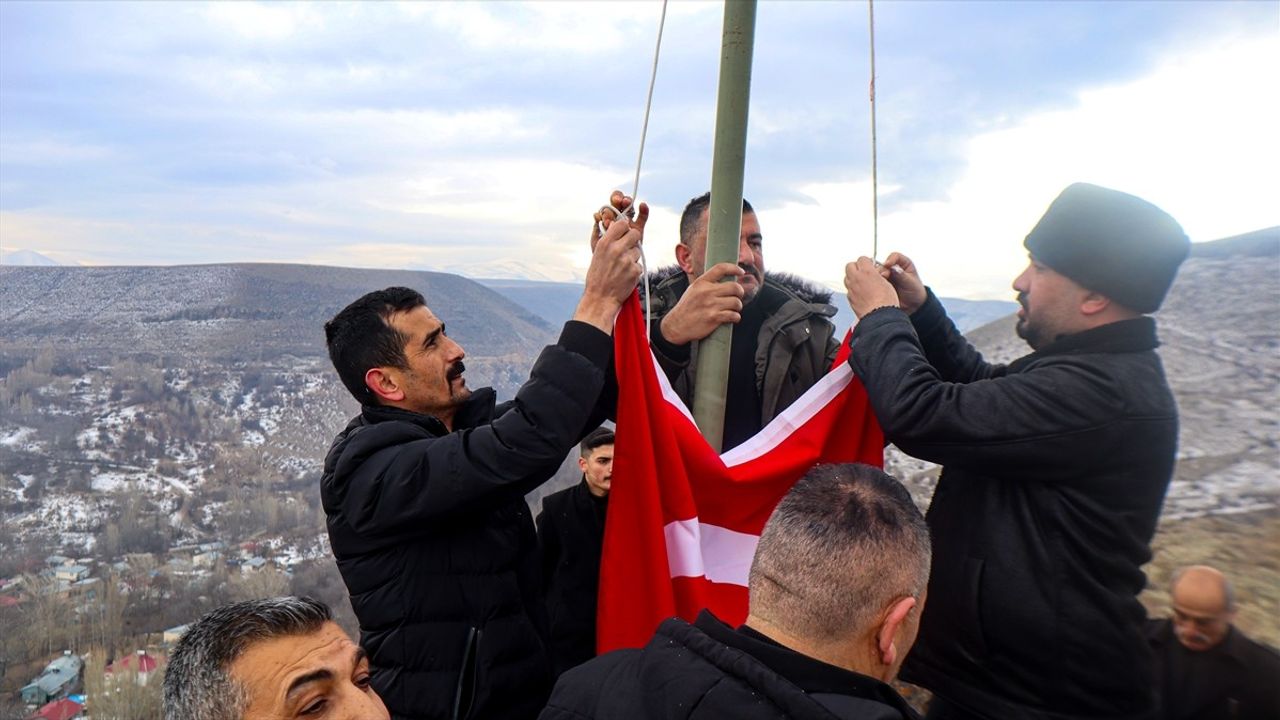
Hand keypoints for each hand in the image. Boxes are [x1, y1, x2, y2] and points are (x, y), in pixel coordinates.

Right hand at [576, 214, 644, 333]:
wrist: (601, 298)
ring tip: (622, 266)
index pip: (622, 224)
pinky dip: (634, 269)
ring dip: (633, 256)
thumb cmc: (597, 277)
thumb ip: (607, 239)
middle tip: (627, 247)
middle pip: (635, 234)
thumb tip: (615, 225)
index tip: (624, 232)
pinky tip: (625, 275)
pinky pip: (639, 264)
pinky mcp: (635, 271)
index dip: (625, 228)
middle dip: (633, 240)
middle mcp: (616, 250)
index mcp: (605, 243)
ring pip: (638, 250)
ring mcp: (627, 260)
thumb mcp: (597, 254)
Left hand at [590, 190, 641, 251]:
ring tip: (625, 203)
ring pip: (629, 207)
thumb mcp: (597, 243)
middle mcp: (617, 220)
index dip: (607, 207)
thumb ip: (597, 229)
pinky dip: (643, 210)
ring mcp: (628, 223)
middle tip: (617, 201)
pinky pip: (642, 216)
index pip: (607, 207)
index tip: (607, 211)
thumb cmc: (603, 257)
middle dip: (617, 199)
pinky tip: (642, 205)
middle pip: (619, 203)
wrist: (614, 269)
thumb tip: (596, 215)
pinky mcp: (639, 228)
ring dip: (627, 203)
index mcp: (606, 221)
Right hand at [658, 263, 745, 344]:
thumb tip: (725, 279)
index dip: (734, 268)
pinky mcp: (713, 318)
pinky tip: (732, 317)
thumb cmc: (687, 307)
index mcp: (701, 282)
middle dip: (740, 292)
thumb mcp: (693, 289)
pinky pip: (734, 315)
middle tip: (737, 296)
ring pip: (736, 302)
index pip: (721, 268)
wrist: (677, 325)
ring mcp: (710, 305)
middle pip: (734, 287)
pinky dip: (736, 317)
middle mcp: (706, 292)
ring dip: (738, 307)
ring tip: (733, 309)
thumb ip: (707, 283)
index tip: (741, 271)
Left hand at [844, 257, 899, 317]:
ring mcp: (851, 289)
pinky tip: (861, 292)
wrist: (879, 316)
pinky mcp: (850, 299)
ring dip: (853, 277)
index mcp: (866, 272)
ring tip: (862, 281)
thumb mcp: (887, 283)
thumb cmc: (885, 302)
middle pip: (850, 266)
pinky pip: (849, 289)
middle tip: (864, 270)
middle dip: (857, 267)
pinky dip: (853, 288)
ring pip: (847, 277)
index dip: (867, 261)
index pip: (862, 259)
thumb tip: (877, 274)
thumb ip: (879, 276)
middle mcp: (856, 279)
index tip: (871, 264)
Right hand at [881, 251, 926, 313]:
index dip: (890, 259)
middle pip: (883, 264)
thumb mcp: (911, 283)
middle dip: (882, 270)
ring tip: (879, 284)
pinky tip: (876, 288)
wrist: (913, 305)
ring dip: (877, 278)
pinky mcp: (881, 284)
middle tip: (882, 276)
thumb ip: (902, 275)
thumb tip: (894, 268)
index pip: (895, 256)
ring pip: (878, 273)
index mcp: (903, 264)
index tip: (887, 265)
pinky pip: (875, 282)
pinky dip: (874, 284)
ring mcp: (887, 276)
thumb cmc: (916, 292)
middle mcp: (894, 268)